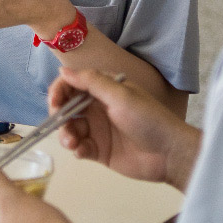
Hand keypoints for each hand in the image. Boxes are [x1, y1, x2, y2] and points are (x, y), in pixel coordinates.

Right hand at [50, 67, 195, 185]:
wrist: (169, 153)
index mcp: (104, 88)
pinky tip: (82, 152)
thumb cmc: (147, 118)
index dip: (59, 90)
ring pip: (70, 129)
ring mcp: (98, 129)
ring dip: (66, 135)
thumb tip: (63, 69)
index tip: (54, 102)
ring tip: (73, 143)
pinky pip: (79, 147)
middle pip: (67, 107)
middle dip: (59, 115)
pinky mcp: (99, 151)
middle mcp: (98, 107)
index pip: (73, 83)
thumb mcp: (119, 95)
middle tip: (60, 124)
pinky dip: (76, 149)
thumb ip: (91, 82)